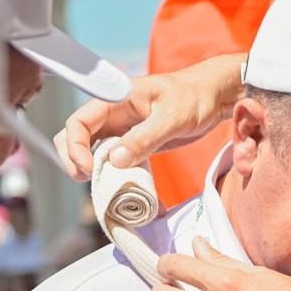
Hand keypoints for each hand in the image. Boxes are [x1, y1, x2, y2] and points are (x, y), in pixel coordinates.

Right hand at [58, 54, 243, 181]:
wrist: (214, 97)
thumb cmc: (194, 97)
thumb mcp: (172, 116)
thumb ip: (144, 137)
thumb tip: (116, 161)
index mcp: (114, 100)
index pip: (78, 122)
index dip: (75, 147)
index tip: (90, 169)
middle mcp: (112, 115)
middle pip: (77, 139)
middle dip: (76, 162)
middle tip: (92, 183)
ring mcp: (122, 131)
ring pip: (94, 153)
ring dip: (98, 173)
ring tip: (112, 191)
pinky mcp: (135, 144)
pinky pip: (118, 163)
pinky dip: (120, 179)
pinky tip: (134, 194)